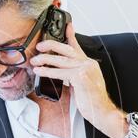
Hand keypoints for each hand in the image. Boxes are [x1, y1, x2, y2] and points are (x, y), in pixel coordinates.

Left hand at [30, 20, 128, 137]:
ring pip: (61, 60)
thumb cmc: (93, 101)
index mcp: (89, 64)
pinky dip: (48, 71)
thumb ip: (74, 76)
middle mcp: (88, 63)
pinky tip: (40, 71)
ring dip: (45, 59)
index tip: (67, 26)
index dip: (71, 35)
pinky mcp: (81, 77)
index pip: (78, 46)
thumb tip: (62, 74)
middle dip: (51, 45)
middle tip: (40, 46)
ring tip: (35, 60)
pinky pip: (60, 72)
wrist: (102, 111)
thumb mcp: (83, 85)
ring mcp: (85, 69)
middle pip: (67, 49)